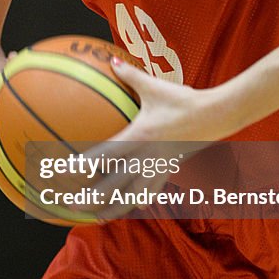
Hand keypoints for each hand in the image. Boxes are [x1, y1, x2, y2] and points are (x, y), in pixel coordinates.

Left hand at [83, 57, 224, 219]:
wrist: (217, 116)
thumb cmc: (184, 100)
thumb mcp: (154, 87)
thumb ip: (130, 75)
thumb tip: (112, 61)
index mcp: (138, 138)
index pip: (103, 156)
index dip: (81, 166)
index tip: (61, 172)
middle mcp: (145, 158)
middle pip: (112, 187)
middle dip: (90, 199)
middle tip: (69, 205)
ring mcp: (157, 169)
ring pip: (130, 198)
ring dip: (111, 209)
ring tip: (95, 217)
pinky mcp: (168, 172)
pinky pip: (148, 193)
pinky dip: (135, 202)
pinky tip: (127, 208)